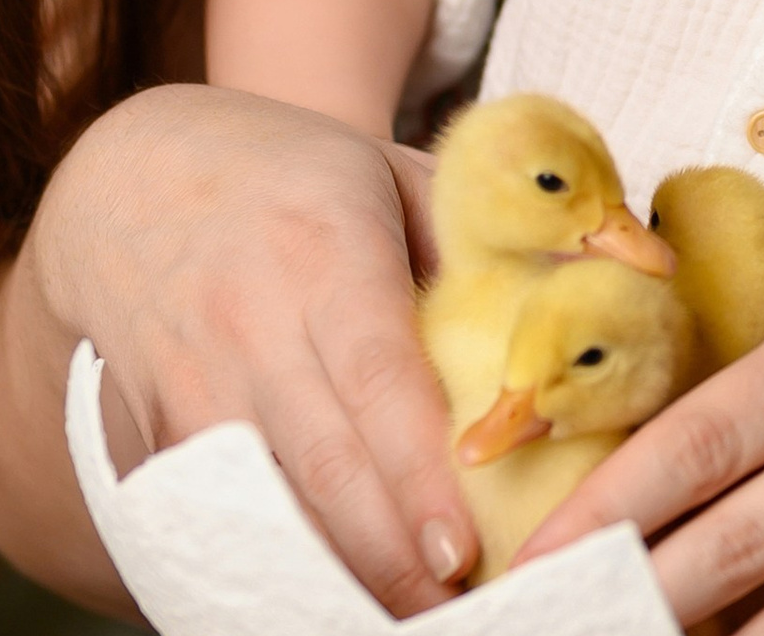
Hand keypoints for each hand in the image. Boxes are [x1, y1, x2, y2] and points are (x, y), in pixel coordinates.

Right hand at [17, 82, 476, 608]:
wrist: (139, 177)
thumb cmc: (302, 181)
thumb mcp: (397, 172)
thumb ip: (495, 233)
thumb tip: (624, 272)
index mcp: (325, 250)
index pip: (376, 376)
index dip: (417, 473)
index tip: (461, 550)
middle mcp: (249, 320)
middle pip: (322, 464)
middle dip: (387, 557)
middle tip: (451, 613)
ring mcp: (190, 382)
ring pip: (263, 507)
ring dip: (328, 576)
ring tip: (396, 620)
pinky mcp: (150, 433)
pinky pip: (210, 521)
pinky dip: (260, 568)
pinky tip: (313, 603)